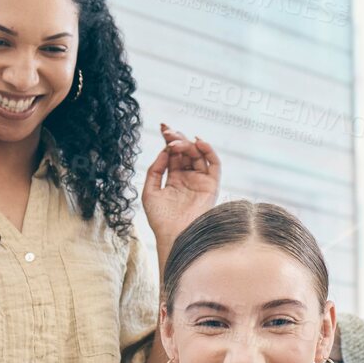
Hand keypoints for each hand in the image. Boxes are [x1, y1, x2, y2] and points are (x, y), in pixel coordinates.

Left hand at [142, 124, 219, 250]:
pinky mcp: (211, 185)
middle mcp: (189, 178)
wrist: (174, 235)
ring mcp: (200, 181)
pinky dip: (208, 151)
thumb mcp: (149, 191)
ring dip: (187, 144)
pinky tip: (197, 142)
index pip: (173, 154)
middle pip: (186, 151)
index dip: (169, 139)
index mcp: (174, 179)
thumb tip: (165, 151)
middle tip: (168, 133)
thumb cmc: (160, 219)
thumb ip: (155, 170)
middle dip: (177, 139)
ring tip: (175, 142)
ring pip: (198, 154)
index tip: (163, 127)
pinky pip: (214, 164)